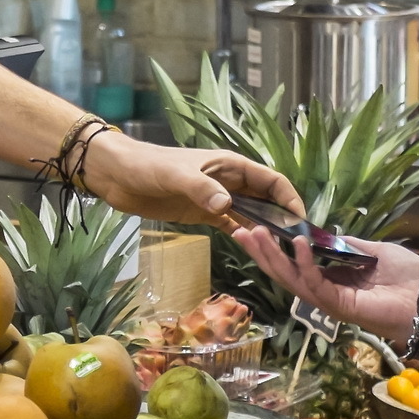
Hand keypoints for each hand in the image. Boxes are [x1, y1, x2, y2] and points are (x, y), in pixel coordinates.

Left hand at [80, 132, 300, 233]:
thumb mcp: (176, 175)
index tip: (301, 222)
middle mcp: (229, 181)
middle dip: (282, 219)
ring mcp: (216, 198)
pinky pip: (230, 224)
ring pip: (250, 214)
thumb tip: (227, 206)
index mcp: (231, 166)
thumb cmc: (148, 166)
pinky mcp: (201, 213)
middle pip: (266, 199)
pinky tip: (252, 250)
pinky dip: (242, 235)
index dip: (289, 199)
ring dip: (264, 230)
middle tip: (296, 246)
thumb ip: (202, 188)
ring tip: (279, 252)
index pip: (272, 181)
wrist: (117, 175)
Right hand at [242, 222, 418, 346]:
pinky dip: (304, 264)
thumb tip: (325, 234)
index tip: (258, 228)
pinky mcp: (339, 306)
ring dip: (272, 257)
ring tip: (256, 234)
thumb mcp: (375, 251)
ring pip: (292, 280)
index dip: (276, 249)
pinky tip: (296, 244)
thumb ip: (348, 246)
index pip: (296, 265)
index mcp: (334, 280)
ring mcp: (330, 301)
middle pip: (285, 273)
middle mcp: (326, 292)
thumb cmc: (409, 278)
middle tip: (240, 231)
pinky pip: (315, 284)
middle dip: (262, 253)